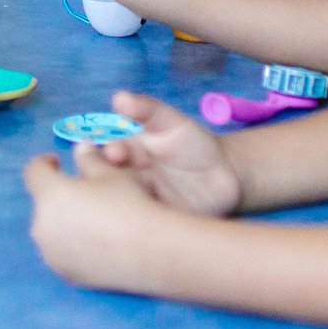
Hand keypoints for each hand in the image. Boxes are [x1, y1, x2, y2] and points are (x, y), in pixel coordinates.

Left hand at [22, 144, 172, 292]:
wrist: (150, 252)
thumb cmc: (129, 203)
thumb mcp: (111, 174)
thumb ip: (89, 160)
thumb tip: (80, 149)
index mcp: (50, 195)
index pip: (34, 172)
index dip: (44, 163)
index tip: (57, 162)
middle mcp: (42, 226)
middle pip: (43, 204)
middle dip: (57, 195)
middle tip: (83, 193)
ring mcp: (51, 254)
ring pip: (50, 230)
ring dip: (62, 221)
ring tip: (91, 220)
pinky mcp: (66, 274)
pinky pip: (61, 252)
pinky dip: (71, 245)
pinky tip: (96, 244)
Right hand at [84, 92, 243, 216]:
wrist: (226, 175)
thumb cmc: (193, 143)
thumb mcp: (169, 122)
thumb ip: (146, 109)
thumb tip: (119, 97)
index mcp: (124, 155)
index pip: (102, 154)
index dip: (103, 153)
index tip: (114, 152)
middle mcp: (124, 181)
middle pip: (101, 184)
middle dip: (103, 181)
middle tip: (118, 180)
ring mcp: (138, 204)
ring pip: (117, 210)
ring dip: (120, 208)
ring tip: (135, 204)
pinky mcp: (154, 226)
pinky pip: (139, 231)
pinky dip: (139, 229)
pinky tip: (148, 226)